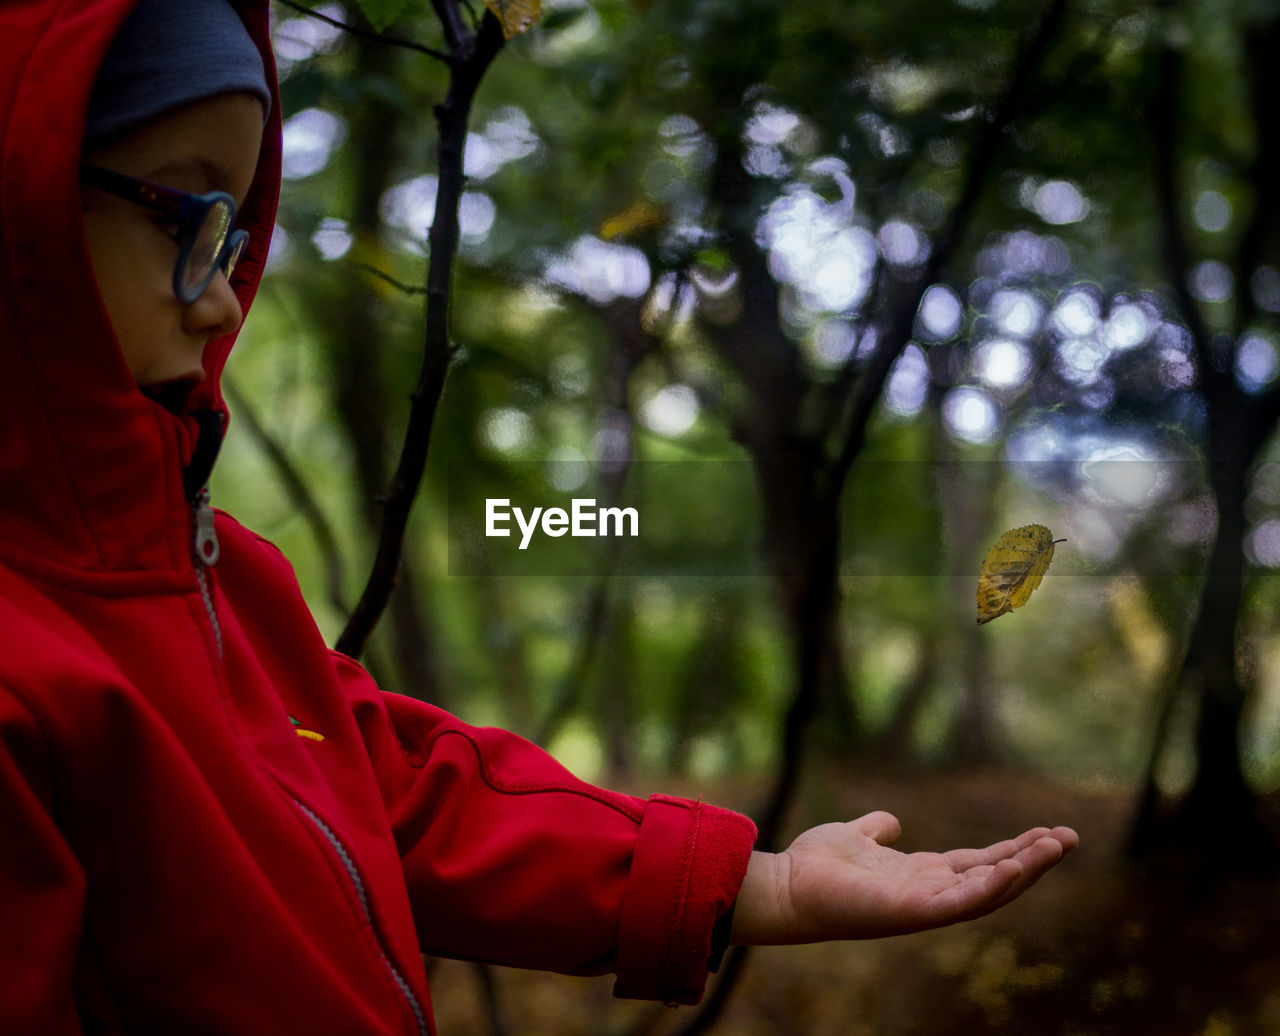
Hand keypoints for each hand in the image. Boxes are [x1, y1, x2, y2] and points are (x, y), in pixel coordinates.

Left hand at [731, 811, 1077, 944]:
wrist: (787, 886)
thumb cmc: (817, 866)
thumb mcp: (856, 836)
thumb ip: (876, 829)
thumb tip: (890, 821)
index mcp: (921, 875)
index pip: (979, 863)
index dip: (1014, 850)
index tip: (1049, 832)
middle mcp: (929, 893)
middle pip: (994, 877)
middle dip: (1032, 859)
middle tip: (1069, 837)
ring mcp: (923, 906)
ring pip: (986, 893)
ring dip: (1022, 872)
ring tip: (1053, 847)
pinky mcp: (910, 912)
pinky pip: (959, 904)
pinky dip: (988, 888)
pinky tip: (1013, 869)